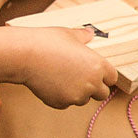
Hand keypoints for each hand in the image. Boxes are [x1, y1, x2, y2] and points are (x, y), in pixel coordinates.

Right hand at [0, 25, 117, 107]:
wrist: (24, 55)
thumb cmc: (47, 41)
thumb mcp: (69, 34)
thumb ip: (83, 37)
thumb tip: (90, 33)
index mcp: (98, 65)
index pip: (112, 78)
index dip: (104, 75)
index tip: (95, 72)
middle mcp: (91, 83)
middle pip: (101, 93)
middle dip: (93, 87)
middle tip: (78, 75)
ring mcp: (76, 96)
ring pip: (83, 99)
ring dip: (77, 92)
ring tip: (61, 76)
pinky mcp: (60, 104)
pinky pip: (66, 103)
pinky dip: (61, 96)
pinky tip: (51, 82)